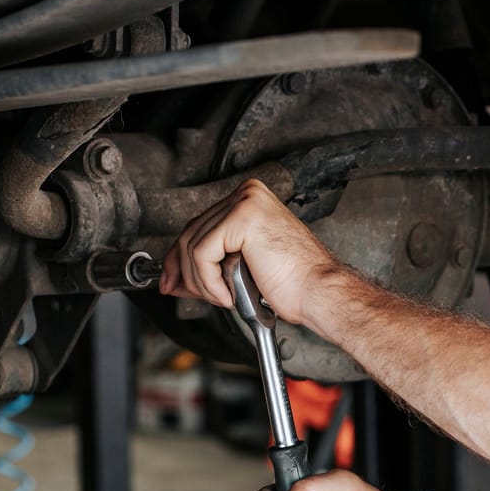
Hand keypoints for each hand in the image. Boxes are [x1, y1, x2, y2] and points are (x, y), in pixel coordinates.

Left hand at [159, 179, 339, 324]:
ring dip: (200, 281)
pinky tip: (228, 294)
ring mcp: (246, 202)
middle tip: (182, 293)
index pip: (199, 224)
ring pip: (193, 245)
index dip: (177, 256)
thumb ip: (208, 264)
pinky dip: (209, 282)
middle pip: (191, 233)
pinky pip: (203, 254)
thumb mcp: (240, 267)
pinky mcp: (243, 218)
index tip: (170, 279)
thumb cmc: (294, 283)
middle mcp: (248, 193)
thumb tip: (172, 276)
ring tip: (223, 297)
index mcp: (250, 199)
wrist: (319, 292)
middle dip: (182, 271)